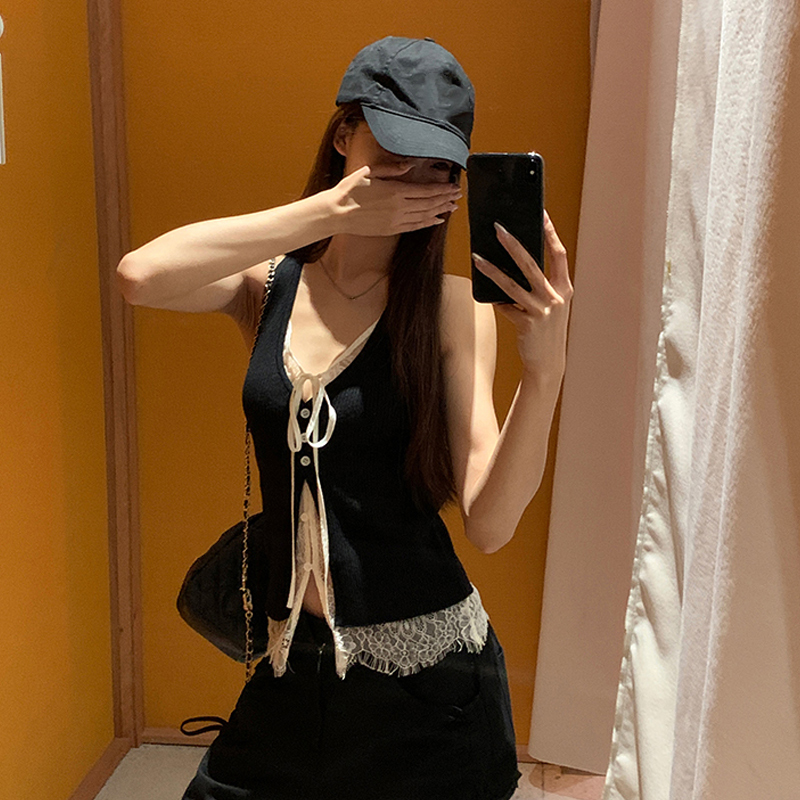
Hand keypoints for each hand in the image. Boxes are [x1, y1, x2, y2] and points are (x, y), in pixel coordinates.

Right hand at [329, 164, 461, 236]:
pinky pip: (415, 227)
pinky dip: (428, 223)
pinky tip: (437, 220)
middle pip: (429, 203)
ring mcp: (396, 220)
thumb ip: (392, 168)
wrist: (337, 212)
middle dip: (445, 199)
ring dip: (440, 211)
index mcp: (395, 190)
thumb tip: (409, 165)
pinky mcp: (391, 230)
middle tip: (457, 196)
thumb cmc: (350, 189)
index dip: (442, 189)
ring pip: (424, 216)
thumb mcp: (370, 171)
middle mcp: (399, 207)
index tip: (454, 186)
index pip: (426, 190)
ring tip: (452, 207)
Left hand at [472, 210, 573, 381]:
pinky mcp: (527, 323)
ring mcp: (541, 310)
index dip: (550, 232)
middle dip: (513, 244)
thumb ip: (541, 285)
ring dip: (492, 270)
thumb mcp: (551, 305)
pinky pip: (505, 307)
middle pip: (531, 264)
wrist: (548, 362)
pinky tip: (489, 297)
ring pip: (512, 285)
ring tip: (477, 257)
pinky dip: (497, 302)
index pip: (558, 253)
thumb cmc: (547, 330)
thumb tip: (516, 262)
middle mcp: (555, 297)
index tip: (540, 213)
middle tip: (498, 227)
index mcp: (564, 288)